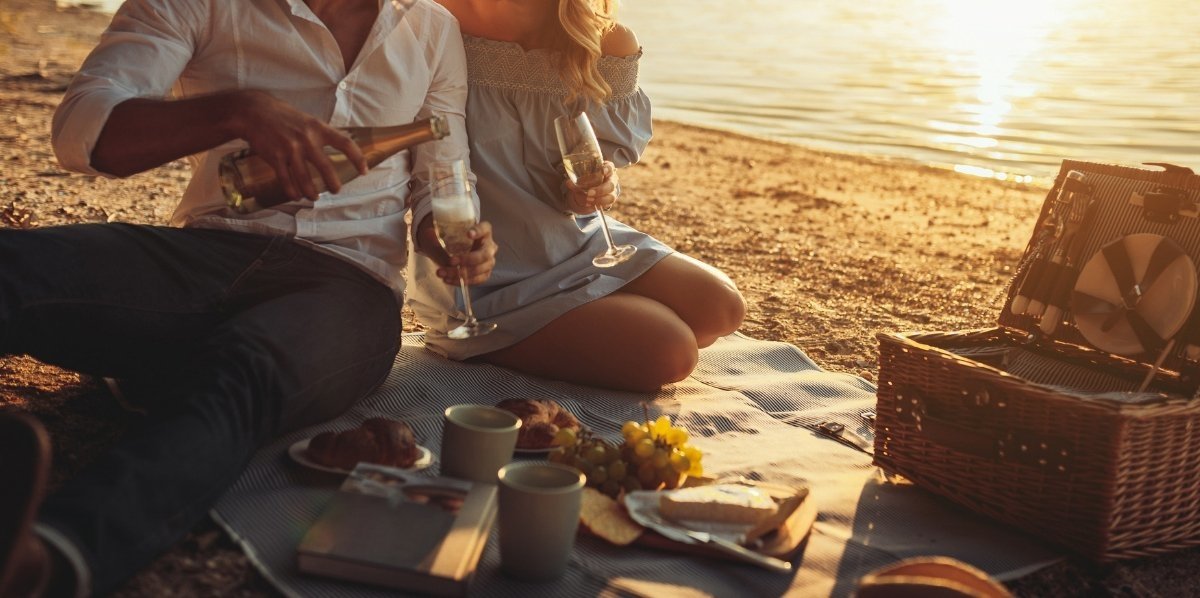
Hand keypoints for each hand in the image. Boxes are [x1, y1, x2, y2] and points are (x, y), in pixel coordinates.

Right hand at [231, 90, 366, 201]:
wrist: (254, 111)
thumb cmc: (283, 116)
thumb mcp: (307, 120)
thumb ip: (320, 134)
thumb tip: (338, 146)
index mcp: (318, 128)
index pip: (345, 143)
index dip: (357, 158)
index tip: (364, 170)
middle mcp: (306, 139)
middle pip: (326, 167)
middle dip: (333, 183)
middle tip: (336, 190)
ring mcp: (290, 149)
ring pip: (305, 178)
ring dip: (311, 192)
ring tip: (314, 197)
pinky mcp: (275, 157)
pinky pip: (286, 179)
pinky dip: (292, 190)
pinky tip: (296, 195)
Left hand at [417, 216, 497, 285]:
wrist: (452, 252)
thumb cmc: (451, 239)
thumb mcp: (444, 235)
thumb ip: (437, 235)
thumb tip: (428, 234)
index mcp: (484, 231)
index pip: (485, 228)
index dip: (478, 231)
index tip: (468, 234)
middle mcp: (489, 246)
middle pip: (484, 254)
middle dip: (468, 259)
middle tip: (451, 261)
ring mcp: (489, 261)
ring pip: (480, 270)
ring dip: (461, 273)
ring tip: (442, 273)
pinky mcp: (485, 274)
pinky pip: (477, 280)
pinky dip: (461, 281)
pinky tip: (448, 279)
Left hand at [565, 161, 619, 214]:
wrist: (590, 188)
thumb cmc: (588, 178)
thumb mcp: (582, 176)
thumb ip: (575, 180)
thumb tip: (568, 183)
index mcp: (606, 169)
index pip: (610, 167)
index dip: (608, 169)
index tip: (602, 171)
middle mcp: (611, 180)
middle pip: (611, 185)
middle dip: (600, 190)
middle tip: (589, 193)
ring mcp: (612, 191)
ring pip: (611, 197)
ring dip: (599, 200)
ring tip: (588, 200)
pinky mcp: (610, 200)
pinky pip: (607, 204)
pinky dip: (598, 204)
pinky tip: (589, 204)